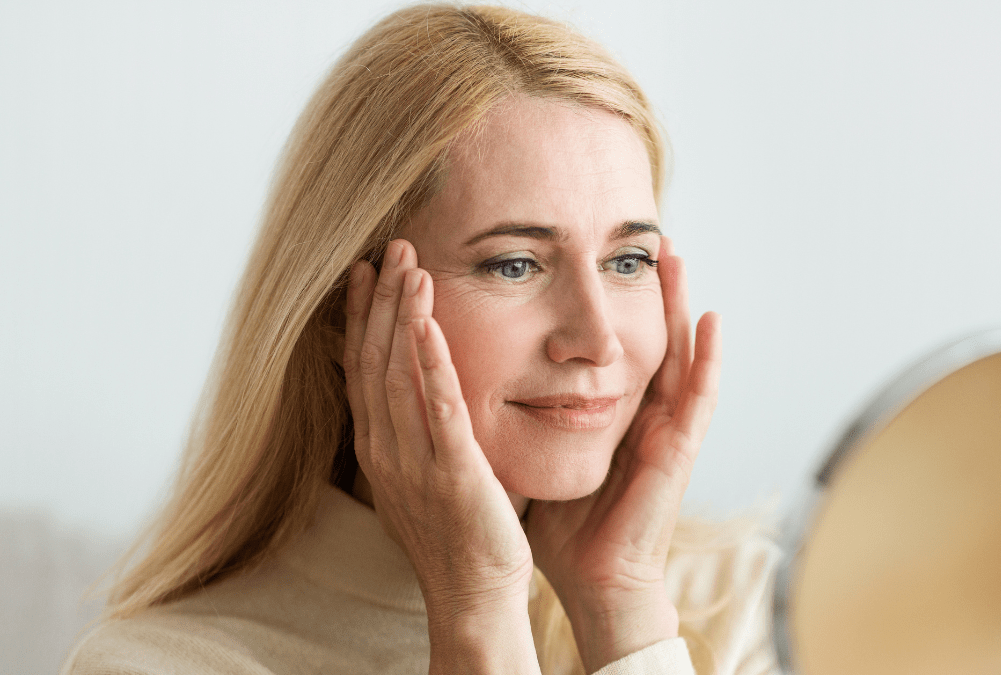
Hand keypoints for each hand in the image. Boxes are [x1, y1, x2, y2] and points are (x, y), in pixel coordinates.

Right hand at [342, 239, 538, 673]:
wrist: (473, 593)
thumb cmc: (459, 532)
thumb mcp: (424, 472)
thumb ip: (417, 427)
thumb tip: (417, 386)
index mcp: (379, 447)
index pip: (362, 368)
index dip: (363, 317)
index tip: (366, 270)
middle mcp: (386, 449)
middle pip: (374, 360)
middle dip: (381, 302)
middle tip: (390, 248)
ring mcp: (414, 461)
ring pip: (399, 375)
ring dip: (403, 316)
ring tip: (410, 266)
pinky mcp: (452, 473)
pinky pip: (438, 409)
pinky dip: (431, 363)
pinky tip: (429, 324)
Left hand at [524, 238, 721, 672]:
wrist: (590, 579)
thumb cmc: (564, 524)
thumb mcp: (538, 455)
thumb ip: (520, 418)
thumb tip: (473, 380)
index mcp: (612, 414)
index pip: (613, 346)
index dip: (609, 302)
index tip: (594, 257)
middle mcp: (644, 415)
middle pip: (649, 337)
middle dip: (648, 289)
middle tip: (643, 238)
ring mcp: (666, 431)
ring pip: (680, 354)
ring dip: (679, 304)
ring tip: (675, 257)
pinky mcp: (679, 451)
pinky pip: (700, 398)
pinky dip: (709, 359)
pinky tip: (710, 321)